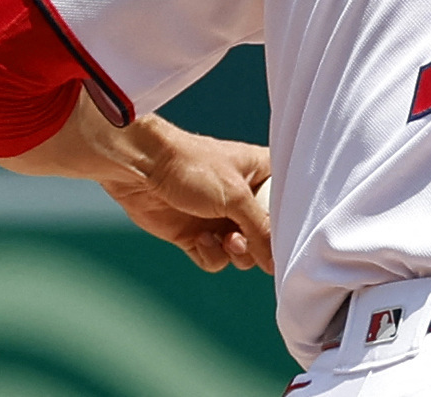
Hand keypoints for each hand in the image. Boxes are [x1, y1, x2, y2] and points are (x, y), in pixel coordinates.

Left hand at [98, 124, 273, 274]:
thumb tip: (276, 264)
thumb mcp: (236, 196)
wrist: (142, 168)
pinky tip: (199, 239)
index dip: (287, 225)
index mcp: (263, 175)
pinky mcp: (196, 235)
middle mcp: (244, 199)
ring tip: (223, 239)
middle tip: (240, 237)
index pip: (288, 207)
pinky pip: (215, 259)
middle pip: (266, 237)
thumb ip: (261, 230)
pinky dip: (210, 254)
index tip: (283, 238)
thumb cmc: (193, 167)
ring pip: (242, 253)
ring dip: (234, 252)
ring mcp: (220, 218)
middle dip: (255, 244)